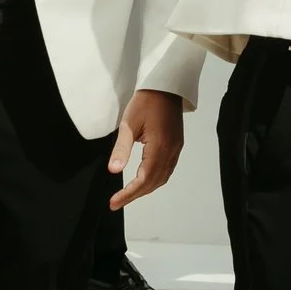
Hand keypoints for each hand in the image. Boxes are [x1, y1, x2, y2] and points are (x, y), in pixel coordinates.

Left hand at [107, 88, 184, 208]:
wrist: (166, 86)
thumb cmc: (145, 102)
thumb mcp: (128, 124)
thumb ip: (121, 149)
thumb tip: (113, 171)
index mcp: (159, 146)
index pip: (144, 178)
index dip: (129, 194)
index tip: (113, 203)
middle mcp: (171, 150)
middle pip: (155, 182)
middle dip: (136, 195)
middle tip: (116, 202)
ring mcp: (176, 148)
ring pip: (163, 177)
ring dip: (146, 188)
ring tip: (128, 194)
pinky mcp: (177, 144)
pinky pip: (167, 169)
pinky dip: (155, 179)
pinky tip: (143, 179)